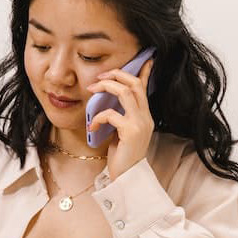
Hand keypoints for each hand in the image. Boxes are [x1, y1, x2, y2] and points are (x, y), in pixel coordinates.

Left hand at [87, 58, 154, 179]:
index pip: (145, 88)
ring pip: (125, 92)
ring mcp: (140, 123)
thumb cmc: (123, 157)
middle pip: (134, 84)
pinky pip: (112, 114)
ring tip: (92, 91)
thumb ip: (121, 117)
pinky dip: (98, 116)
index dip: (144, 71)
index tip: (144, 58)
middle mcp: (145, 117)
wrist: (128, 179)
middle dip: (116, 75)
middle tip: (99, 78)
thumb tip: (108, 105)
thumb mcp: (122, 133)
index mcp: (144, 116)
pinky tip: (92, 125)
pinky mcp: (130, 132)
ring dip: (106, 87)